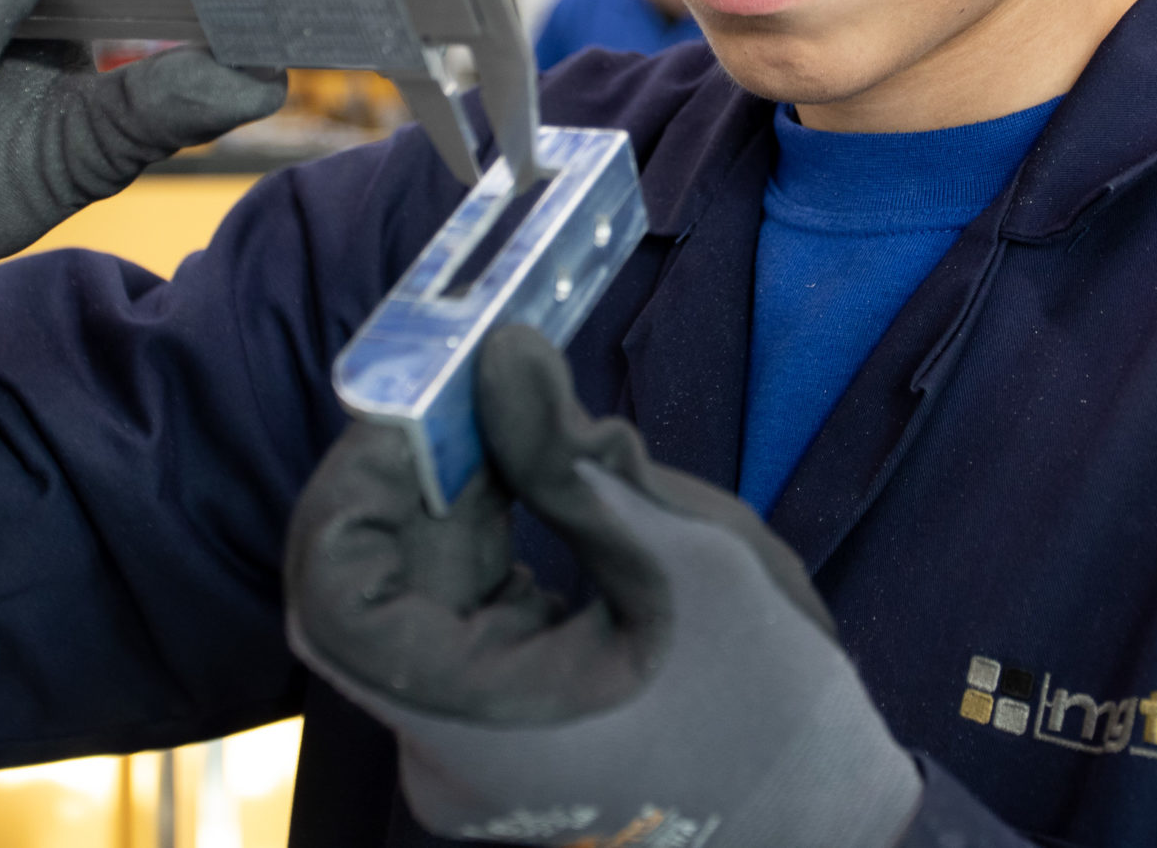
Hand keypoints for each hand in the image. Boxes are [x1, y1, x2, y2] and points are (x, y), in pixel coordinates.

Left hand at [286, 325, 922, 847]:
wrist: (821, 809)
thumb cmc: (766, 692)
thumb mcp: (682, 557)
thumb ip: (571, 459)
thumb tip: (499, 354)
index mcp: (478, 723)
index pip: (335, 601)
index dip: (358, 491)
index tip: (425, 404)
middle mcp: (444, 746)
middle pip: (370, 587)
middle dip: (418, 474)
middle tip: (480, 384)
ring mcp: (467, 740)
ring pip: (413, 592)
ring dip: (456, 495)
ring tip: (529, 423)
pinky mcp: (497, 721)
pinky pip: (455, 613)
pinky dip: (485, 536)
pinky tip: (539, 478)